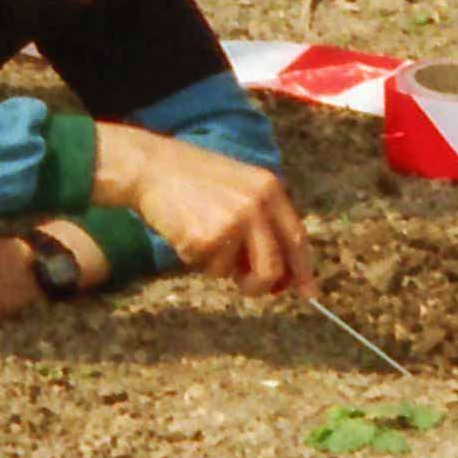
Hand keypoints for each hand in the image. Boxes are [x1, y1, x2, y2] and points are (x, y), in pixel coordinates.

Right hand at [93, 122, 313, 296]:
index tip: (308, 291)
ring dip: (218, 266)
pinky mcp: (206, 239)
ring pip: (237, 273)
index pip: (296, 238)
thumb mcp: (238, 185)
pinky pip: (208, 269)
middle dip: (262, 285)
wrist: (149, 166)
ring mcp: (233, 223)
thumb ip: (261, 219)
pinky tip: (183, 233)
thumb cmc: (189, 177)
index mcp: (269, 189)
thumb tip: (278, 269)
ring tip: (198, 235)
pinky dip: (195, 259)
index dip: (302, 269)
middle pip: (274, 267)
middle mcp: (257, 206)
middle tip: (249, 288)